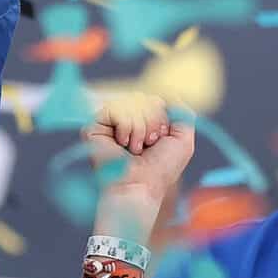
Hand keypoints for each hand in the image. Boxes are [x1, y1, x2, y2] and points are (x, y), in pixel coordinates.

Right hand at [86, 93, 193, 229]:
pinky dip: (126, 126)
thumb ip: (182, 112)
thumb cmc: (162, 168)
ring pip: (130, 102)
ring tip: (136, 148)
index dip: (161, 115)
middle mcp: (125, 120)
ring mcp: (109, 123)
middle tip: (149, 144)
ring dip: (140, 127)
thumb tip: (170, 91)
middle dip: (152, 121)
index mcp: (143, 122)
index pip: (153, 99)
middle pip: (143, 97)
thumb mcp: (183, 139)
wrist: (140, 186)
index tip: (161, 138)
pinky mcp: (94, 126)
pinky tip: (123, 143)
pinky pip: (115, 108)